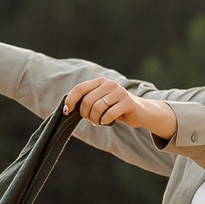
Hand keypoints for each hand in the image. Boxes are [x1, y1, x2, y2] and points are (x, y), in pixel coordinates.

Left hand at [62, 75, 177, 138]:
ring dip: (95, 119)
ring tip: (99, 121)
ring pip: (97, 108)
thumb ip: (85, 101)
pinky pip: (109, 114)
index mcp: (100, 81)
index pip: (79, 89)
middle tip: (90, 119)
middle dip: (85, 114)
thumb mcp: (99, 101)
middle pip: (87, 101)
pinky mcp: (128, 101)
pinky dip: (105, 121)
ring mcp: (119, 91)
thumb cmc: (113, 108)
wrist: (139, 111)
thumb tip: (66, 109)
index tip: (66, 112)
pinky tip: (107, 122)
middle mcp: (109, 84)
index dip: (70, 101)